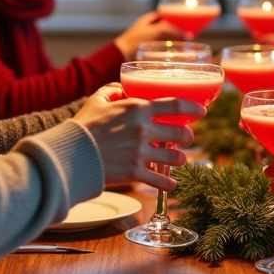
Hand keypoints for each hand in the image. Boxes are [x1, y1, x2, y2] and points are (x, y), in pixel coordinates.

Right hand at [72, 84, 202, 190]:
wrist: (71, 154)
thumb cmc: (83, 125)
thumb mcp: (97, 100)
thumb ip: (113, 91)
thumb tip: (123, 89)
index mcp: (138, 109)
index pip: (175, 105)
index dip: (193, 107)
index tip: (202, 111)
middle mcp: (144, 130)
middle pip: (181, 133)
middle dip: (188, 136)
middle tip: (186, 138)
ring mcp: (142, 152)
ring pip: (175, 157)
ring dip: (180, 158)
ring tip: (178, 159)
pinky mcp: (135, 172)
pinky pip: (160, 180)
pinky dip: (169, 183)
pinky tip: (172, 184)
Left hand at [113, 12, 182, 57]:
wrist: (122, 53)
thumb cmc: (137, 39)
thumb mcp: (157, 31)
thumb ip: (172, 30)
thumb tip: (187, 34)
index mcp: (148, 19)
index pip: (165, 15)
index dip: (175, 17)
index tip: (186, 22)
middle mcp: (147, 27)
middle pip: (165, 26)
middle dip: (176, 30)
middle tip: (187, 34)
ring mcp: (146, 37)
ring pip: (163, 36)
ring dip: (172, 39)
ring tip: (184, 44)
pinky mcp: (145, 48)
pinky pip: (159, 46)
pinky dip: (167, 47)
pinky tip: (174, 51)